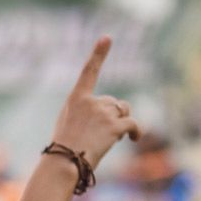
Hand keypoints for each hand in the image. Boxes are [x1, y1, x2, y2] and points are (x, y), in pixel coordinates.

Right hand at [49, 36, 140, 166]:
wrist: (65, 162)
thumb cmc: (64, 146)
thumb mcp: (68, 122)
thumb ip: (86, 110)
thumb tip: (111, 111)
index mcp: (76, 98)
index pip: (89, 71)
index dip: (98, 54)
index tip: (107, 38)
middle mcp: (91, 101)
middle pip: (113, 102)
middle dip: (114, 115)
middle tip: (101, 134)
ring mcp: (103, 113)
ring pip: (124, 111)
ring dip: (122, 123)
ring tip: (111, 139)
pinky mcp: (115, 126)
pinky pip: (133, 124)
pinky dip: (135, 131)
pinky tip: (134, 139)